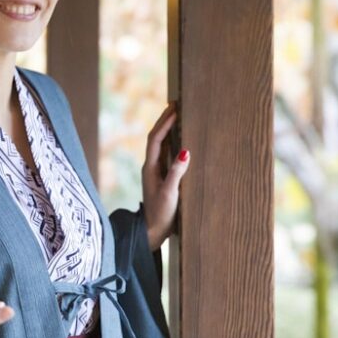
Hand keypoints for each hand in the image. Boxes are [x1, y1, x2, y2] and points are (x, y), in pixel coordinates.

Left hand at [143, 103, 189, 249]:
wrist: (153, 233)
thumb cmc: (160, 215)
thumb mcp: (170, 194)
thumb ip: (176, 173)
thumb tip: (186, 151)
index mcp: (151, 168)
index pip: (156, 139)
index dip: (164, 123)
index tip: (174, 108)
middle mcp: (152, 167)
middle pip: (157, 138)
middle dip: (165, 120)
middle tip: (175, 104)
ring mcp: (157, 172)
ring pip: (162, 145)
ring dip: (169, 130)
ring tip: (179, 115)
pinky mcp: (163, 179)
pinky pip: (168, 155)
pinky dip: (174, 143)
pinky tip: (183, 140)